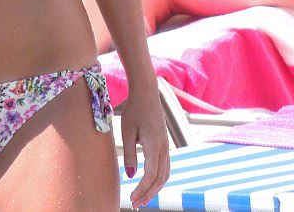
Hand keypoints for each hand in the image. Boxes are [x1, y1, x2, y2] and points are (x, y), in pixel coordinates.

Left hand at [121, 85, 169, 208]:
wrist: (147, 93)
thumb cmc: (134, 109)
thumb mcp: (127, 131)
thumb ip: (130, 153)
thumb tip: (131, 175)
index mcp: (154, 144)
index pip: (150, 175)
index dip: (142, 189)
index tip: (131, 198)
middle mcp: (164, 147)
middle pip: (160, 179)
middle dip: (148, 193)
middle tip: (135, 204)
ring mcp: (166, 146)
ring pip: (165, 174)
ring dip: (154, 188)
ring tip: (141, 197)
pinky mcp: (165, 144)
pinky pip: (165, 167)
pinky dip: (158, 179)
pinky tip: (149, 183)